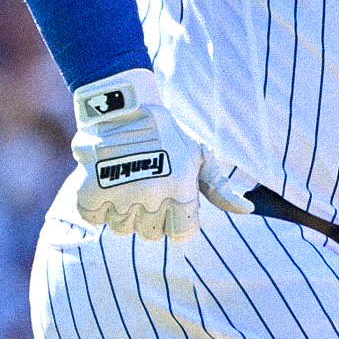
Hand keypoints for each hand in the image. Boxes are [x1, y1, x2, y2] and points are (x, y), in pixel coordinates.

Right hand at [71, 69, 251, 239]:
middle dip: (149, 216)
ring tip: (126, 182)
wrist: (123, 104)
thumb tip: (247, 210)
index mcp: (181, 188)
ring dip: (123, 211)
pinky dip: (97, 207)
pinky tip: (105, 186)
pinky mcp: (91, 190)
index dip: (176, 220)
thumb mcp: (199, 154)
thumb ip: (220, 188)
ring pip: (123, 228)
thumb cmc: (167, 132)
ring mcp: (121, 193)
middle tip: (145, 185)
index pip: (181, 233)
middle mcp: (152, 193)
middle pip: (151, 234)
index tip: (169, 200)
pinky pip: (95, 218)